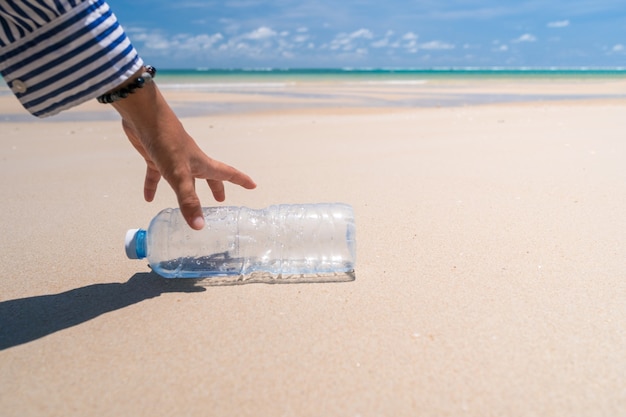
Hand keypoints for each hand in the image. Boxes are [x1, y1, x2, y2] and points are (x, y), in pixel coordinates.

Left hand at [112, 77, 255, 229]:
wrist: (143, 116)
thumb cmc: (166, 142)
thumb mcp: (179, 175)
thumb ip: (188, 200)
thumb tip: (199, 226)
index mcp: (201, 163)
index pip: (226, 173)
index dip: (240, 180)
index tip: (253, 185)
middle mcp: (190, 160)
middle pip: (207, 176)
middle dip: (215, 187)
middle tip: (219, 200)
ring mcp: (172, 158)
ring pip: (183, 177)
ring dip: (187, 190)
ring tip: (188, 204)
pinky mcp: (154, 155)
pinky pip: (156, 175)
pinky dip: (154, 186)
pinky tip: (148, 198)